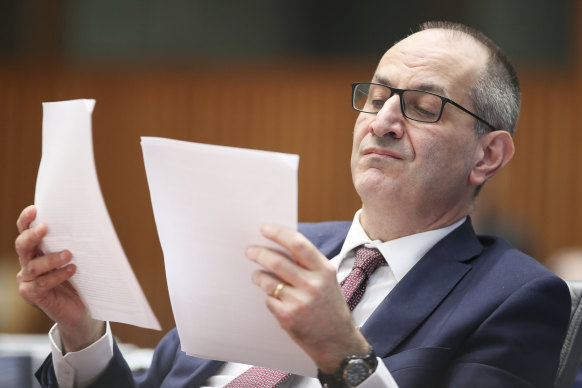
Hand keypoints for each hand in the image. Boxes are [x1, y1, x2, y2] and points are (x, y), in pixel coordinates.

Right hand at [15, 205, 104, 351]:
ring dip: (51, 258)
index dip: (27, 220)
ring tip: (69, 254)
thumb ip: (76, 243)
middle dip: (32, 235)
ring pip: (33, 266)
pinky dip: (56, 276)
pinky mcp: (33, 295)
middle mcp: (29, 262)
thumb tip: (90, 223)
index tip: (35, 209)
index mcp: (37, 249)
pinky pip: (40, 284)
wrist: (82, 308)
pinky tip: (71, 271)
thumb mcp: (79, 257)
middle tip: (45, 228)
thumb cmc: (80, 279)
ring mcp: (28, 280)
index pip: (26, 231)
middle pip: (22, 245)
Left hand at [247, 224, 369, 372]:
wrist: (338, 343)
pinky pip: (269, 300)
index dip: (279, 234)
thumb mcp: (328, 281)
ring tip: (257, 276)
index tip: (264, 229)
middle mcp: (313, 284)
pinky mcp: (288, 317)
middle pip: (277, 261)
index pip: (298, 244)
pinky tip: (276, 300)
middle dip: (259, 253)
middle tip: (250, 251)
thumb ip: (309, 265)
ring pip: (268, 281)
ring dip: (259, 276)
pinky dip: (269, 298)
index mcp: (324, 270)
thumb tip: (279, 247)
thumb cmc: (330, 308)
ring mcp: (300, 302)